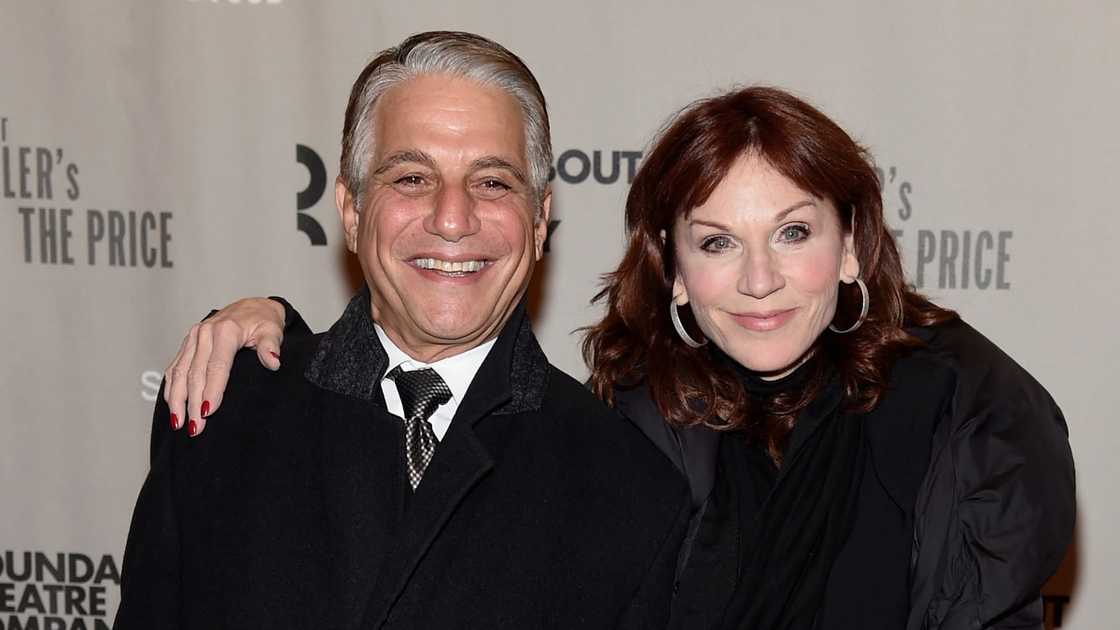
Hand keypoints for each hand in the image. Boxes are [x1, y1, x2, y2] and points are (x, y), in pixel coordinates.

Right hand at [164, 297, 285, 436]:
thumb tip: (273, 361)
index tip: (208, 412)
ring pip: (179, 372)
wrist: (251, 307)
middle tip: (196, 428)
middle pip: (195, 374)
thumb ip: (271, 346)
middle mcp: (204, 333)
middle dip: (193, 403)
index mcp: (225, 331)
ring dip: (177, 400)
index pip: (216, 367)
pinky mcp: (187, 343)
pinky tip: (172, 405)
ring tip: (178, 423)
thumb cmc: (263, 322)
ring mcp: (193, 338)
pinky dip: (171, 388)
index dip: (211, 391)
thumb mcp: (272, 331)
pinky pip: (174, 367)